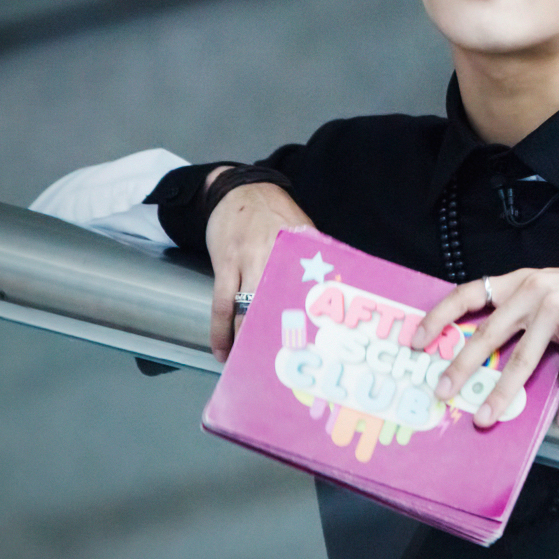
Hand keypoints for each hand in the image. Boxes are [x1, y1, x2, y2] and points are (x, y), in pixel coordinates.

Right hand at [204, 171, 314, 361]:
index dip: (311, 322)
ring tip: (250, 367)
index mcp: (300, 252)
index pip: (308, 291)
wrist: (240, 189)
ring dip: (247, 341)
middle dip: (278, 339)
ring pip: (247, 310)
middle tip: (282, 368)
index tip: (316, 350)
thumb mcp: (304, 231)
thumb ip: (316, 260)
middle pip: (278, 305)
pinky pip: (221, 304)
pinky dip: (220, 331)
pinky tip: (222, 351)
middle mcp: (276, 257)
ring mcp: (248, 260)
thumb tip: (337, 292)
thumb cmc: (276, 214)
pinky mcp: (225, 264)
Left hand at [412, 266, 558, 430]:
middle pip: (488, 333)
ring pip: (522, 358)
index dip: (440, 317)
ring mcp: (556, 307)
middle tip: (443, 391)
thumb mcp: (546, 292)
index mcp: (518, 281)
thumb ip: (518, 312)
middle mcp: (532, 290)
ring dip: (503, 392)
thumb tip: (482, 351)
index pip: (468, 293)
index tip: (417, 340)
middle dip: (462, 366)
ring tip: (487, 417)